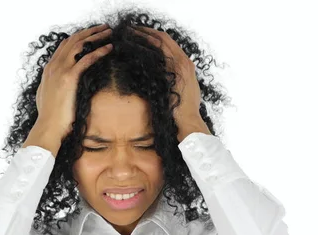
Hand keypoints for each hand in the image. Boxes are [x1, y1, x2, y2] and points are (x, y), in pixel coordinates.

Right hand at [35, 23, 112, 139]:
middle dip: (89, 32)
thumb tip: (57, 87)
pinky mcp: (69, 78)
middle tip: (103, 28)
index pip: (64, 46)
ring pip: (79, 45)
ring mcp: (60, 71)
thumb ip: (52, 87)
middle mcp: (53, 66)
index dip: (78, 38)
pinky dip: (99, 51)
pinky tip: (109, 48)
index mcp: (49, 70)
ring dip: (95, 36)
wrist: (48, 128)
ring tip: (108, 32)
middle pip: (72, 40)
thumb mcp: (48, 98)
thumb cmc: (51, 118)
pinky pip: (86, 58)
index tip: (91, 35)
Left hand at [129, 25, 209, 140]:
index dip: (153, 36)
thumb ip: (170, 82)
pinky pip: (159, 51)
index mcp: (186, 65)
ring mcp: (182, 64)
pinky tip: (132, 44)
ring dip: (144, 35)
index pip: (168, 44)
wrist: (189, 122)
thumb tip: (156, 80)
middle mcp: (185, 62)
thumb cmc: (180, 113)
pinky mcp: (176, 70)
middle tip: (130, 29)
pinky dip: (146, 46)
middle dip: (146, 32)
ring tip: (129, 32)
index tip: (139, 34)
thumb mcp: (177, 93)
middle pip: (164, 38)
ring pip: (161, 41)